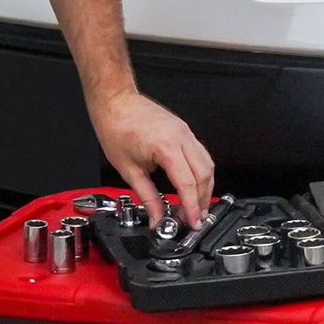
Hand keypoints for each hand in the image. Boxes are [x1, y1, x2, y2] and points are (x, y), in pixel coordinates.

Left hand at [88, 89, 214, 228]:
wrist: (115, 102)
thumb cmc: (116, 127)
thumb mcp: (129, 170)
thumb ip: (147, 197)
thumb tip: (156, 216)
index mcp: (165, 147)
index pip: (187, 184)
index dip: (191, 207)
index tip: (192, 222)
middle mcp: (181, 137)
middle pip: (204, 175)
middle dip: (202, 200)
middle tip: (195, 219)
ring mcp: (185, 132)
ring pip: (207, 164)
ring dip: (205, 187)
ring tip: (196, 206)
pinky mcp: (184, 130)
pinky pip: (201, 154)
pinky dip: (201, 173)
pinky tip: (195, 185)